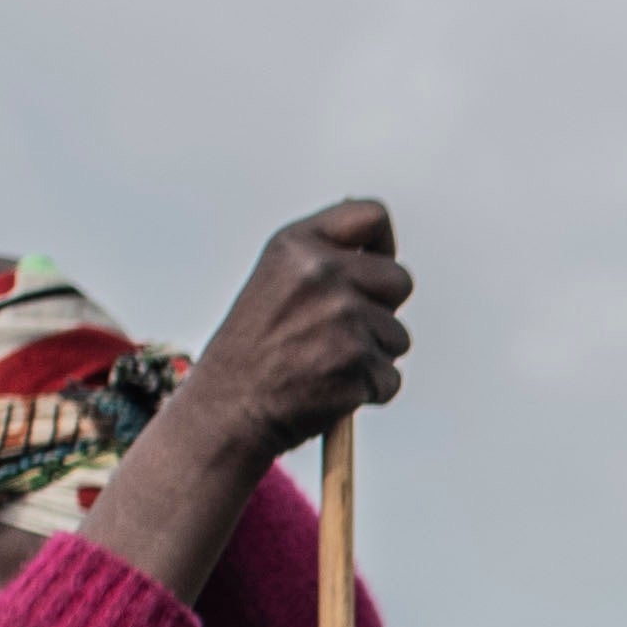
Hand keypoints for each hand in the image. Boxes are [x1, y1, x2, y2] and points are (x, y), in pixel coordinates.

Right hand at [171, 201, 414, 466]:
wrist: (227, 410)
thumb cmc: (253, 351)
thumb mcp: (276, 282)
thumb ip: (324, 261)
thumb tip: (381, 253)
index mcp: (298, 246)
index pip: (371, 215)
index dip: (383, 245)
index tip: (375, 267)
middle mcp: (321, 273)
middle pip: (399, 280)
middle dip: (382, 310)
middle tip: (341, 333)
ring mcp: (342, 318)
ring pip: (397, 336)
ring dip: (372, 357)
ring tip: (324, 365)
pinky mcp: (356, 363)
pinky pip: (390, 378)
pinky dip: (368, 391)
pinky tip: (328, 390)